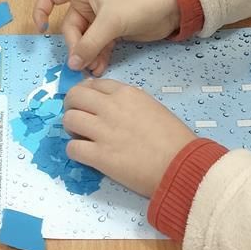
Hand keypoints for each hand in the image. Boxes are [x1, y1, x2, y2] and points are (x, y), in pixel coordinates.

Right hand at [32, 0, 179, 74]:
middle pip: (70, 27)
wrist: (172, 7)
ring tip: (93, 71)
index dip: (41, 9)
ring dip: (87, 55)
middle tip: (83, 63)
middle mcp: (89, 3)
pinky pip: (98, 45)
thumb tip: (72, 63)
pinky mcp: (114, 31)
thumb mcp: (111, 22)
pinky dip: (98, 56)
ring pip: (85, 39)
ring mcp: (101, 18)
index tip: (42, 29)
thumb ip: (89, 44)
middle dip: (76, 46)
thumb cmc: (138, 3)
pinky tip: (101, 68)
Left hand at [62, 78, 198, 196]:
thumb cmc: (175, 139)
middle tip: (78, 119)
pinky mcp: (99, 156)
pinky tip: (85, 156)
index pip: (94, 84)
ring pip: (69, 119)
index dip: (86, 94)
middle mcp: (111, 107)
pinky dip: (75, 151)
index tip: (87, 104)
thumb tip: (108, 105)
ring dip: (71, 129)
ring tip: (80, 138)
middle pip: (74, 96)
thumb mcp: (152, 108)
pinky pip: (72, 148)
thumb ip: (129, 103)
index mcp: (126, 94)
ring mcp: (103, 131)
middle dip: (71, 106)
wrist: (181, 165)